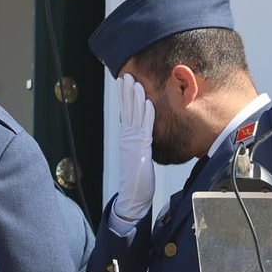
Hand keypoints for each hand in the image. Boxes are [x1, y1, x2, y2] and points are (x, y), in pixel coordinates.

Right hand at [113, 73, 155, 223]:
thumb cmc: (138, 178)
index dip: (124, 96)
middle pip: (126, 109)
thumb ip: (140, 142)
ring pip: (134, 115)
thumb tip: (144, 133)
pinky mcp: (141, 149)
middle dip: (126, 92)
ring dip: (135, 98)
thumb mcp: (139, 155)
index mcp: (126, 137)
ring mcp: (133, 142)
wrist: (133, 195)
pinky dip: (147, 115)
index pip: (125, 112)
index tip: (123, 81)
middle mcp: (127, 137)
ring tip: (135, 83)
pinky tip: (148, 103)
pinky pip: (145, 128)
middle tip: (125, 75)